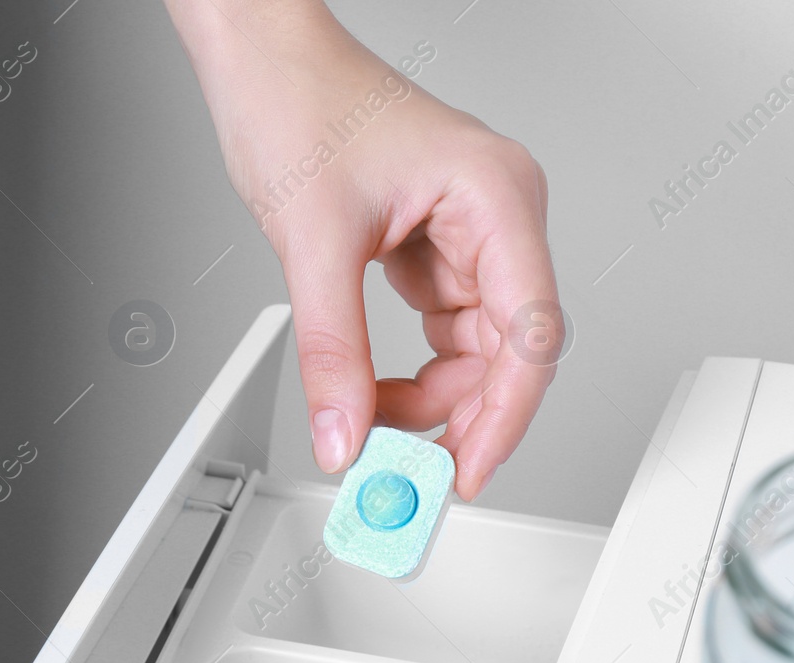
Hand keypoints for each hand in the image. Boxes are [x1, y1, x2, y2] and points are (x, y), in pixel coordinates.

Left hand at [166, 0, 560, 499]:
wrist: (262, 58)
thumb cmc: (301, 100)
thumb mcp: (313, 242)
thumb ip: (332, 351)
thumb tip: (346, 435)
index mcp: (497, 196)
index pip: (530, 331)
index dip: (505, 415)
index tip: (467, 473)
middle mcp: (497, 216)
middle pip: (509, 350)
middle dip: (461, 417)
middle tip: (411, 473)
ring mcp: (468, 234)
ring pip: (474, 351)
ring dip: (429, 399)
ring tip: (371, 425)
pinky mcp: (435, 249)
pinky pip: (441, 332)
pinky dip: (410, 373)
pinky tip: (372, 389)